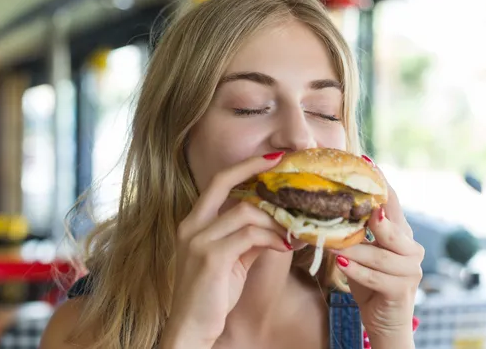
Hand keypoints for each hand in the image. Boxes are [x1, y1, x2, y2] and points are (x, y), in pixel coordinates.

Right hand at [161, 152, 290, 348]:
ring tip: (294, 230)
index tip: (271, 158)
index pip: (217, 181)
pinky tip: (285, 246)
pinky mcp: (211, 257)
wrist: (190, 328)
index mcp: (193, 223)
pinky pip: (250, 236)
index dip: (244, 166)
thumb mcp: (230, 261)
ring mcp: (198, 240)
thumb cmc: (210, 296)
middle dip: (254, 168)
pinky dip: (272, 238)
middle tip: (285, 166)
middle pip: (223, 181)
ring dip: (275, 220)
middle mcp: (191, 225)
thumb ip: (248, 238)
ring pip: (245, 211)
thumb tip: (278, 225)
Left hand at [332, 167, 422, 347]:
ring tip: (334, 244)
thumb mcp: (360, 251)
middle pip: (392, 226)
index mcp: (400, 232)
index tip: (366, 161)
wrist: (384, 320)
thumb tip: (325, 205)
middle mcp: (410, 247)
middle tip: (354, 206)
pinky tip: (342, 265)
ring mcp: (409, 270)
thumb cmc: (369, 280)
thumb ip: (353, 231)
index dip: (381, 182)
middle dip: (372, 216)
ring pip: (381, 255)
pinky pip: (377, 278)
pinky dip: (358, 271)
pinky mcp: (401, 290)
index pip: (391, 202)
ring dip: (355, 250)